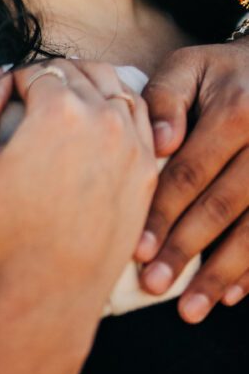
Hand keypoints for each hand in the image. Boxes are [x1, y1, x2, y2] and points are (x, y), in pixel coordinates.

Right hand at [0, 61, 156, 314]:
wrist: (52, 283)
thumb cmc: (6, 224)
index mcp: (58, 108)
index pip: (35, 70)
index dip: (14, 81)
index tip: (5, 100)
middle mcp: (102, 115)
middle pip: (74, 70)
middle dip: (49, 76)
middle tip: (30, 98)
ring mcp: (131, 140)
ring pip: (112, 82)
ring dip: (86, 81)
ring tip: (66, 100)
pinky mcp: (148, 165)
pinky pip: (139, 114)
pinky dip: (118, 104)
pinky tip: (100, 116)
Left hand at [137, 41, 248, 321]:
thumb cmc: (222, 71)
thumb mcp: (190, 65)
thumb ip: (165, 97)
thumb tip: (159, 142)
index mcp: (235, 112)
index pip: (190, 172)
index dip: (163, 213)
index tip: (138, 249)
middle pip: (222, 206)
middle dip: (187, 251)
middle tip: (155, 286)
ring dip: (223, 273)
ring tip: (192, 308)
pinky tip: (234, 295)